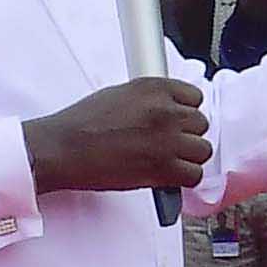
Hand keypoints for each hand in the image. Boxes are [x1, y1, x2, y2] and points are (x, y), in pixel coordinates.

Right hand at [26, 79, 209, 199]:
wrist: (63, 149)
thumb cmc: (82, 123)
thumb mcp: (119, 94)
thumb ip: (149, 99)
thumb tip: (166, 108)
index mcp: (154, 88)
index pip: (195, 97)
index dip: (185, 111)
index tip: (176, 121)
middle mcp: (165, 111)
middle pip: (201, 123)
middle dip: (187, 134)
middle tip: (168, 143)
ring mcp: (167, 140)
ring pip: (203, 150)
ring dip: (189, 157)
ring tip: (168, 161)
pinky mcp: (163, 168)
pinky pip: (195, 175)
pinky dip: (184, 179)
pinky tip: (168, 176)